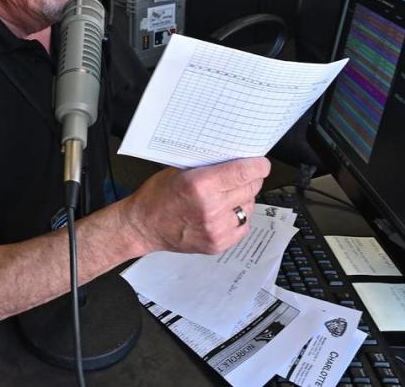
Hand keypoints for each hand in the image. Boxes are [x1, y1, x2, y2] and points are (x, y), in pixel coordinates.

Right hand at [122, 156, 270, 255]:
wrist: (143, 226)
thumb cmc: (158, 195)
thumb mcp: (180, 171)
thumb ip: (209, 168)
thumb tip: (237, 160)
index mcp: (201, 185)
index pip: (243, 172)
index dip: (258, 166)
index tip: (261, 164)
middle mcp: (212, 208)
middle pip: (250, 189)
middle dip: (250, 180)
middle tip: (242, 177)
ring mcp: (216, 229)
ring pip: (248, 207)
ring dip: (243, 199)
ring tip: (226, 196)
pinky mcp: (218, 244)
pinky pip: (243, 226)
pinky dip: (237, 217)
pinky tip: (224, 212)